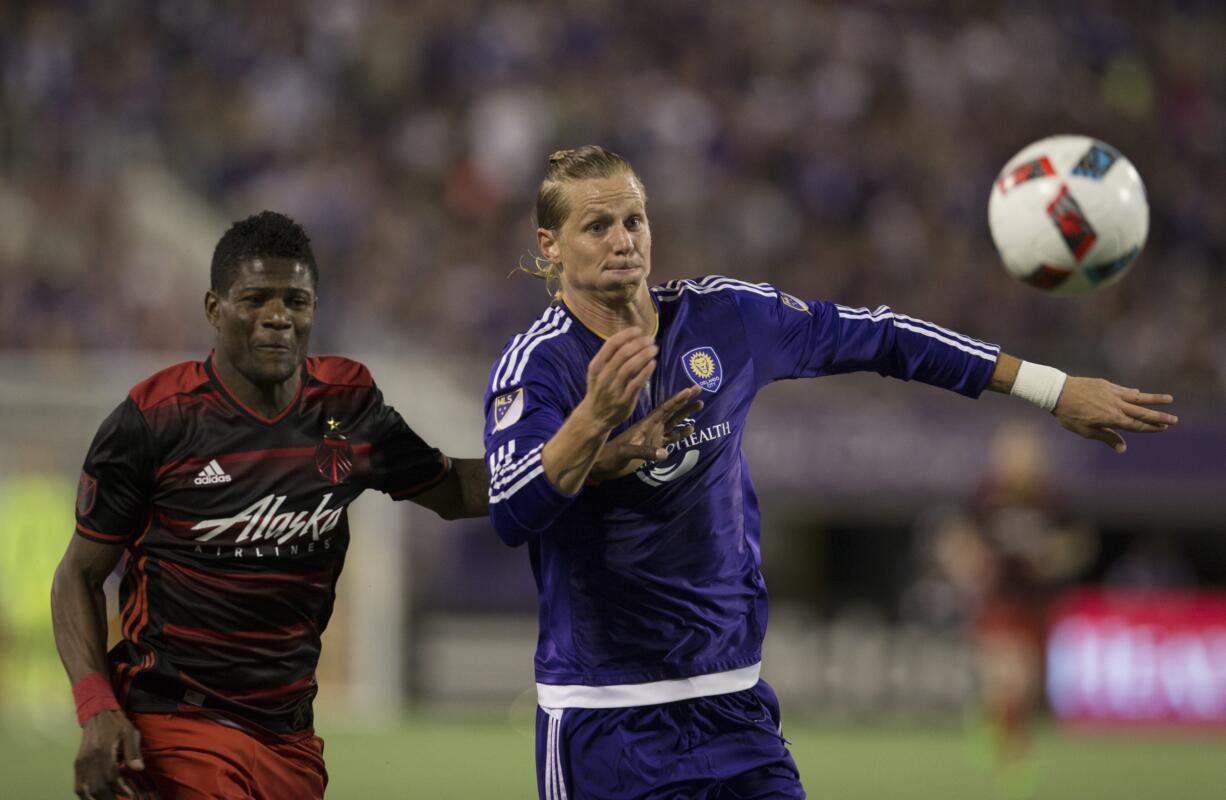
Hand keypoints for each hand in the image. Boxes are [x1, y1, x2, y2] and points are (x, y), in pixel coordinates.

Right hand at [75, 710, 142, 799]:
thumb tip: (139, 768)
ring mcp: (81, 763)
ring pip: (86, 790)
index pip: (111, 777)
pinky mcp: (77, 765)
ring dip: (98, 799)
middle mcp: (89, 760)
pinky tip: (94, 799)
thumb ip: (133, 751)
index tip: (130, 795)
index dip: (121, 789)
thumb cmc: (117, 725)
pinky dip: (85, 796)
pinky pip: (78, 786)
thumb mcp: (130, 733)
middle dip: (110, 798)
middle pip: (97, 787)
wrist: (98, 715)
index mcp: (103, 751)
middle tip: (121, 799)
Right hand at [579, 328, 658, 428]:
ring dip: (644, 355)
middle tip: (651, 339)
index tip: (639, 330)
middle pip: (623, 353)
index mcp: (596, 366)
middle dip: (639, 343)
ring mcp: (613, 388)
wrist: (595, 416)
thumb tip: (630, 337)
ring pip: (630, 367)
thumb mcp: (598, 372)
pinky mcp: (624, 400)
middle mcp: (603, 376)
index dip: (627, 334)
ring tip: (654, 349)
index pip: (611, 344)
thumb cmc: (600, 389)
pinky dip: (646, 371)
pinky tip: (653, 363)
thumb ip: (610, 357)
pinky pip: (637, 383)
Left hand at [590, 385, 704, 480]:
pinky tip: (690, 429)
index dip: (677, 399)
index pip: (665, 408)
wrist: (604, 464)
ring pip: (674, 422)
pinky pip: (671, 437)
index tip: (689, 389)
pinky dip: (681, 433)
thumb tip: (664, 453)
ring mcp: (654, 436)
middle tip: (699, 388)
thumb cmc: (612, 455)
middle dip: (685, 400)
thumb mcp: (626, 452)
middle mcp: (653, 427)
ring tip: (700, 404)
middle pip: (673, 411)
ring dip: (686, 414)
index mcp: (646, 424)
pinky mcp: (654, 446)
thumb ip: (645, 452)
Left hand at [1053, 377, 1176, 452]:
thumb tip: (1123, 449)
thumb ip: (1107, 438)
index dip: (1150, 427)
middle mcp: (1116, 406)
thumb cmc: (1069, 415)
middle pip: (1142, 412)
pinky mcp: (1106, 385)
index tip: (1163, 428)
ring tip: (1169, 399)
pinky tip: (1139, 393)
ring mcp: (1112, 394)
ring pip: (1138, 397)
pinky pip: (1124, 390)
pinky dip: (1133, 392)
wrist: (1058, 392)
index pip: (1136, 425)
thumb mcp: (1086, 431)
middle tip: (1175, 419)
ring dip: (1154, 399)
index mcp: (1112, 419)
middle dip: (1159, 416)